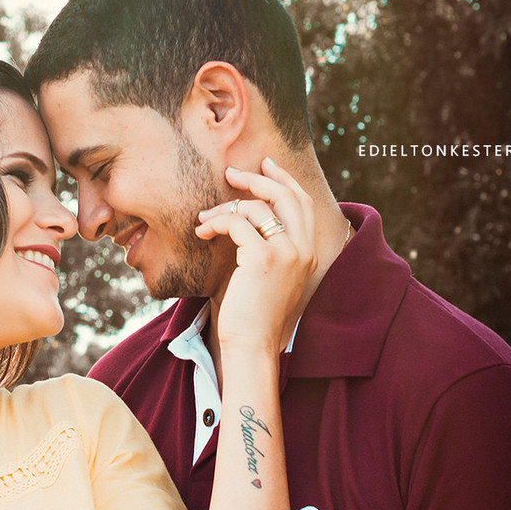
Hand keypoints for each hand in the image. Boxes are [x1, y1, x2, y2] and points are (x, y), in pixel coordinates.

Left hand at [197, 157, 316, 351]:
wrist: (252, 344)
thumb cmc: (253, 315)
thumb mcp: (268, 276)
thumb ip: (269, 248)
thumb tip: (245, 220)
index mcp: (308, 253)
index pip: (302, 203)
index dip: (284, 180)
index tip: (265, 165)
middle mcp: (303, 249)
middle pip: (286, 196)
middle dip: (258, 178)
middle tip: (232, 172)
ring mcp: (286, 253)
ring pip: (256, 208)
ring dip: (225, 208)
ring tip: (205, 218)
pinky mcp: (263, 257)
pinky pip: (236, 224)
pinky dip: (216, 222)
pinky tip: (202, 231)